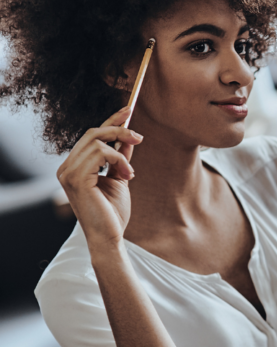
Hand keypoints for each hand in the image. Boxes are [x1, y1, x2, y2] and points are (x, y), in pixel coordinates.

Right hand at [56, 107, 143, 248]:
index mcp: (74, 166)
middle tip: (140, 138)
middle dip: (119, 130)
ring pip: (98, 141)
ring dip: (121, 153)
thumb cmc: (112, 213)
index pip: (91, 136)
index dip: (110, 120)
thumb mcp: (120, 178)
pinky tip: (127, 175)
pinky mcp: (76, 177)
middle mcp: (66, 167)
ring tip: (130, 173)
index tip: (129, 109)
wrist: (109, 237)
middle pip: (93, 133)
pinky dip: (118, 160)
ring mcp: (68, 172)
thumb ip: (120, 158)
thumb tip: (128, 137)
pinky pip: (100, 152)